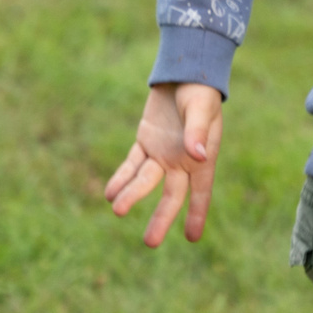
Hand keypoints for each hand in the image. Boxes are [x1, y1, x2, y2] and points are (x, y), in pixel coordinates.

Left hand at [104, 82, 223, 246]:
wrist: (184, 69)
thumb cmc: (200, 90)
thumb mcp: (200, 109)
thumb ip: (197, 132)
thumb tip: (197, 156)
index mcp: (202, 157)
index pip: (201, 192)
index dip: (197, 214)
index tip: (192, 238)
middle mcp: (181, 160)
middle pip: (170, 195)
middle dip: (161, 218)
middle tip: (150, 242)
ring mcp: (162, 152)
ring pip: (146, 180)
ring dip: (132, 195)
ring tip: (116, 210)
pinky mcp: (146, 140)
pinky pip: (132, 163)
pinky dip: (121, 177)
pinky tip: (109, 192)